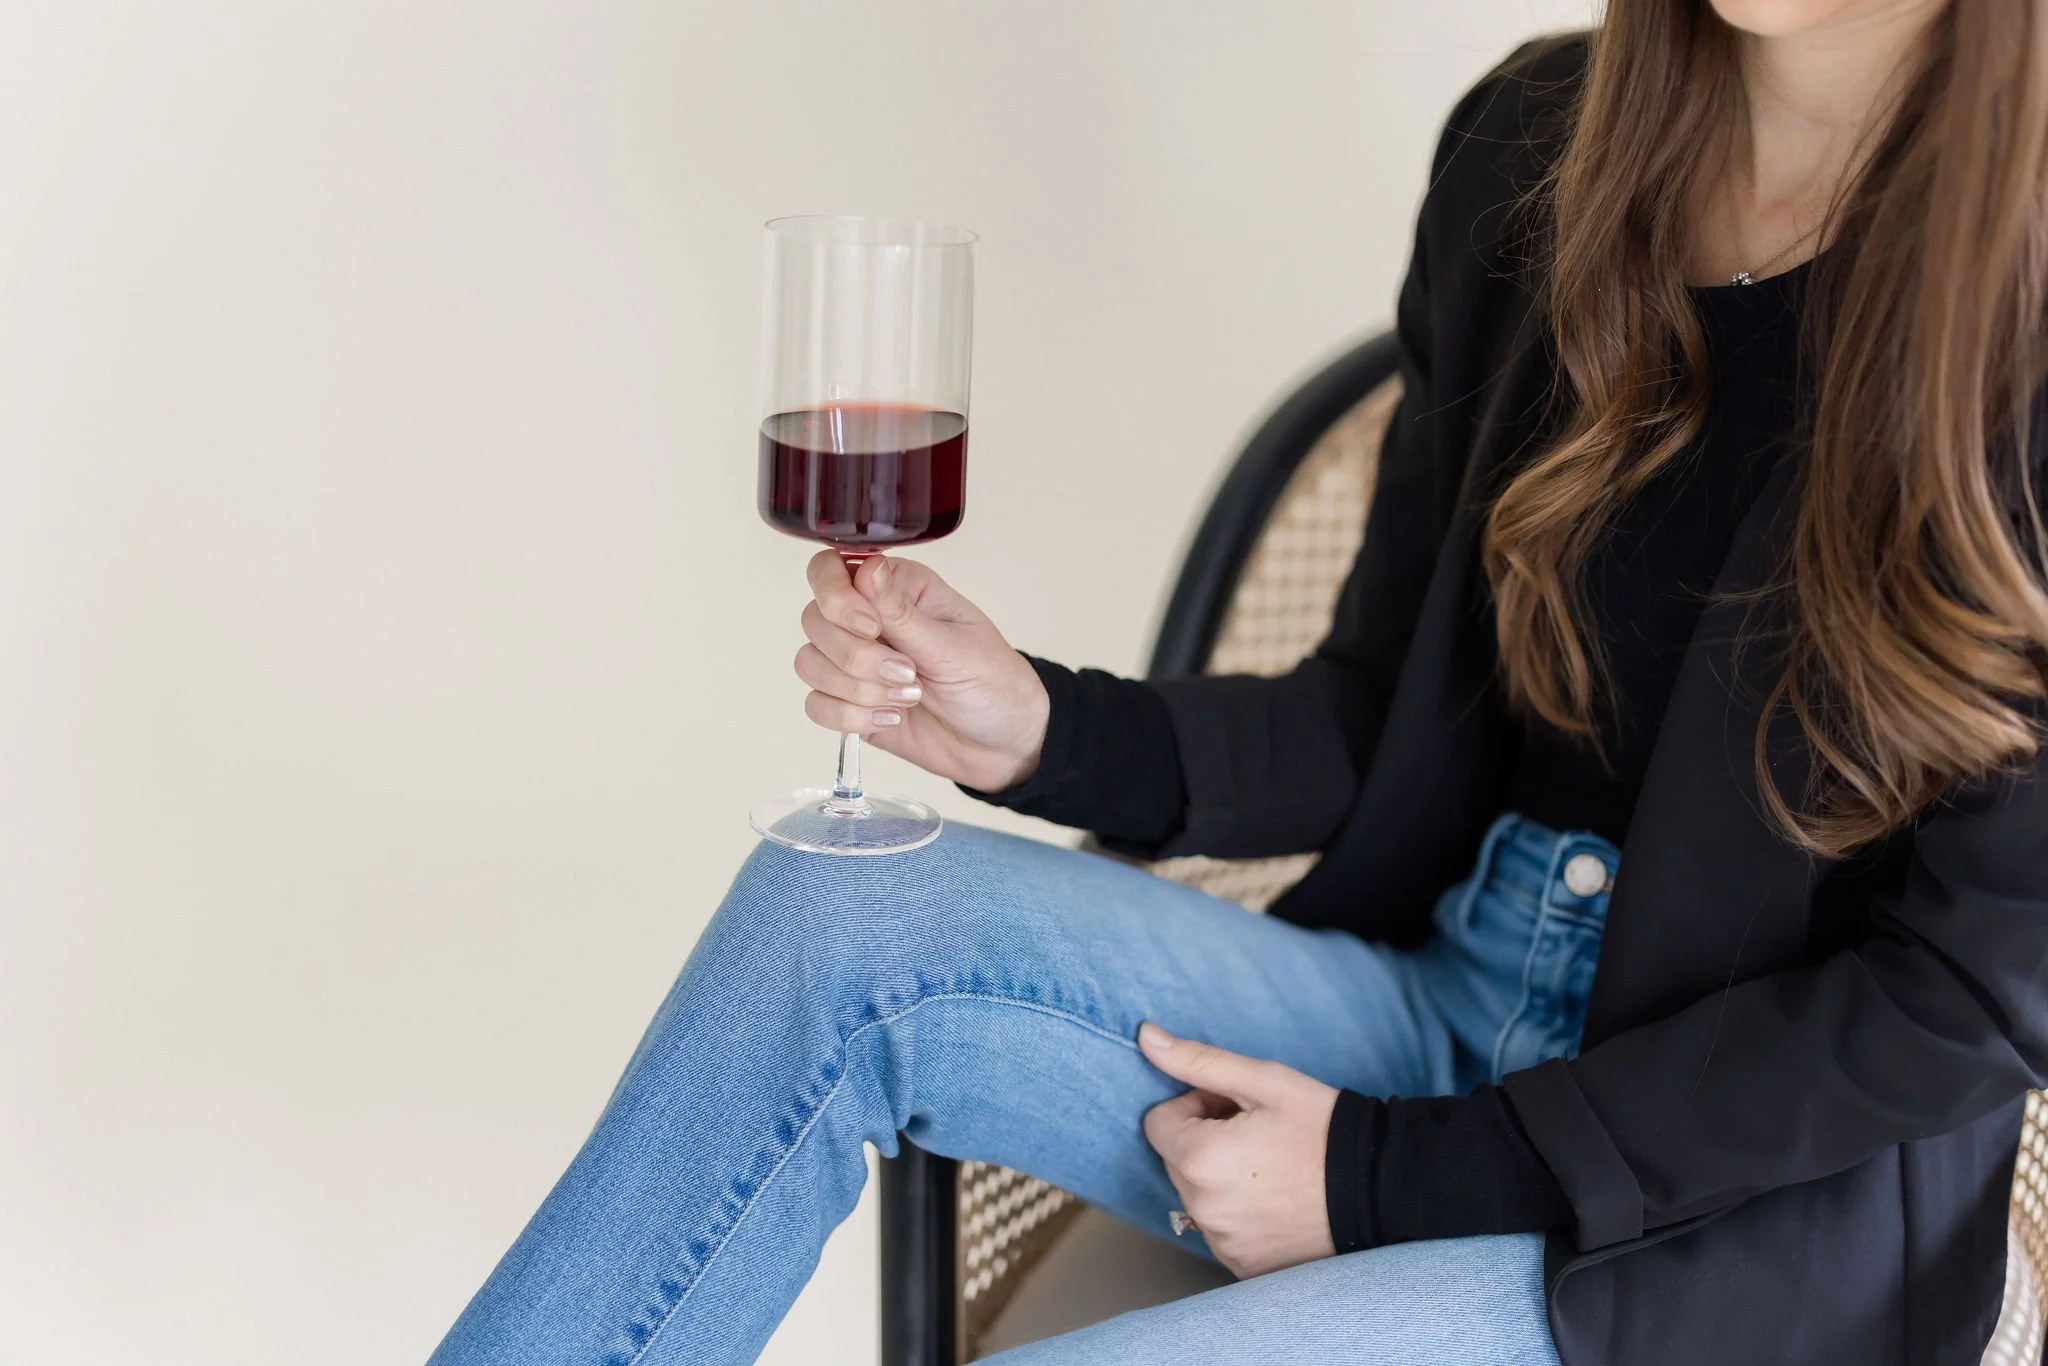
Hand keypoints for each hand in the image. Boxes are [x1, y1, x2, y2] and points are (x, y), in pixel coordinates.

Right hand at [796, 550, 1050, 791]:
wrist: (1003, 743)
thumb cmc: (993, 683)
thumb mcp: (953, 645)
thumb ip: (902, 613)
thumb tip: (869, 568)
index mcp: (897, 588)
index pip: (830, 570)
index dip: (836, 597)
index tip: (872, 627)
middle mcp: (868, 619)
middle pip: (814, 619)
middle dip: (855, 656)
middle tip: (908, 674)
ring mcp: (855, 663)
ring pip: (808, 664)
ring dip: (856, 689)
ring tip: (908, 698)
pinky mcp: (850, 703)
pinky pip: (816, 705)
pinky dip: (850, 717)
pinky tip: (891, 719)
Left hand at [1137, 1021, 1338, 1279]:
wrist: (1380, 1189)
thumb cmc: (1322, 1129)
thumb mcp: (1264, 1081)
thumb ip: (1198, 1061)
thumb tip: (1145, 1037)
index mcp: (1199, 1158)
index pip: (1158, 1123)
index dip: (1193, 1107)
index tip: (1233, 1108)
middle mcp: (1202, 1207)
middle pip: (1176, 1161)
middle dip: (1205, 1141)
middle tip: (1257, 1135)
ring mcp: (1223, 1242)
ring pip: (1197, 1197)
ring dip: (1219, 1179)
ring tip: (1271, 1168)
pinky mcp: (1244, 1266)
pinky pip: (1221, 1230)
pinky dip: (1238, 1214)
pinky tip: (1276, 1200)